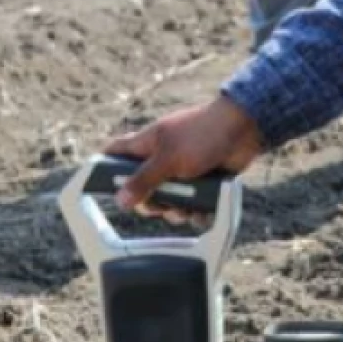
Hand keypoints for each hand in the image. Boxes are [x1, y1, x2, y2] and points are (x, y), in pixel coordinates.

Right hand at [103, 95, 263, 213]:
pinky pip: (193, 202)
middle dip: (150, 203)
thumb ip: (143, 180)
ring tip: (186, 210)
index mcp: (147, 144)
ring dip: (176, 210)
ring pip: (169, 199)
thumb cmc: (203, 135)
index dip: (103, 166)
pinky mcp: (203, 180)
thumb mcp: (168, 159)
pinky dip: (196, 210)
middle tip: (159, 205)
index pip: (115, 151)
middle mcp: (162, 157)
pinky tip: (202, 212)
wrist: (244, 129)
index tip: (98, 185)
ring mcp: (183, 169)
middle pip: (143, 188)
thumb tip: (120, 200)